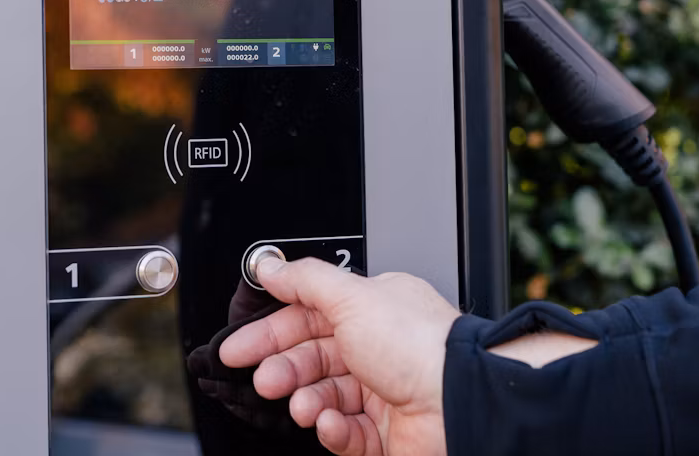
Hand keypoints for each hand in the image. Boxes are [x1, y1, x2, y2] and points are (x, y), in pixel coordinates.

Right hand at [218, 256, 460, 455]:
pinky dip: (332, 429)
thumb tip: (270, 266)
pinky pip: (345, 432)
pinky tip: (328, 422)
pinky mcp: (386, 433)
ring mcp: (382, 391)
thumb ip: (305, 280)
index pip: (308, 315)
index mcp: (372, 308)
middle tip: (262, 378)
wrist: (460, 403)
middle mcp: (379, 347)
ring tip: (299, 404)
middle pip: (312, 357)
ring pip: (324, 395)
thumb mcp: (352, 297)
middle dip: (282, 367)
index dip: (270, 331)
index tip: (238, 347)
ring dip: (305, 399)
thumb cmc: (419, 346)